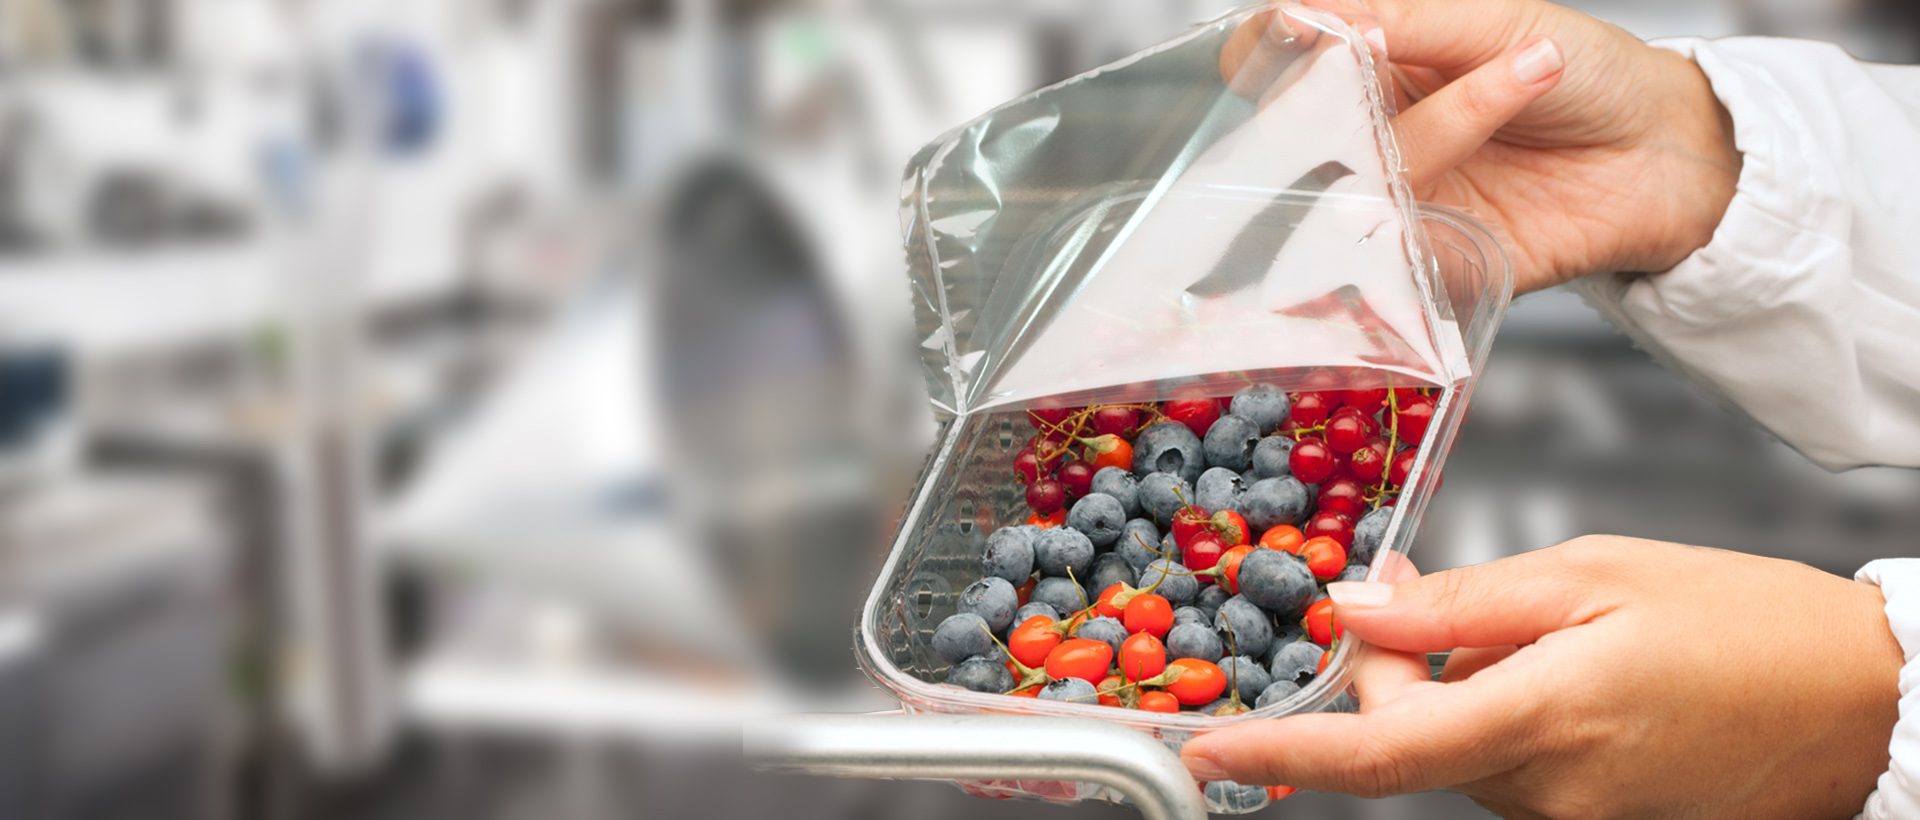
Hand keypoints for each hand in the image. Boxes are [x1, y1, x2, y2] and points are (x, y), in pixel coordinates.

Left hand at [1182, 537, 1902, 817]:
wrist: (1859, 704)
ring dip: (1445, 686)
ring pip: (1450, 750)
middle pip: (1405, 736)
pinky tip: (1547, 669)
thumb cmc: (1743, 624)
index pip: (1380, 751)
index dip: (1284, 753)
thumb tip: (1355, 606)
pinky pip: (1501, 767)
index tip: (1207, 752)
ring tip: (1530, 628)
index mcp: (1545, 718)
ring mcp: (1569, 818)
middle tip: (1416, 584)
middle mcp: (1548, 790)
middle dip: (1386, 664)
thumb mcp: (1592, 574)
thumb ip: (1460, 605)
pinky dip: (1490, 713)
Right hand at [1227, 0, 1743, 294]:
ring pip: (1354, 177)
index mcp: (1364, 66)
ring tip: (1530, 68)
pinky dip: (1458, 177)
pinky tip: (1512, 129)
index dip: (1264, 51)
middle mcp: (1363, 135)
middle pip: (1287, 130)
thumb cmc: (1586, 76)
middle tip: (1390, 55)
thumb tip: (1297, 13)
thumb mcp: (1492, 19)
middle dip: (1334, 96)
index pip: (1264, 62)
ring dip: (1445, 119)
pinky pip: (1397, 241)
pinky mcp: (1425, 260)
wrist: (1664, 153)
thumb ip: (1395, 18)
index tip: (1301, 32)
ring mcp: (1389, 199)